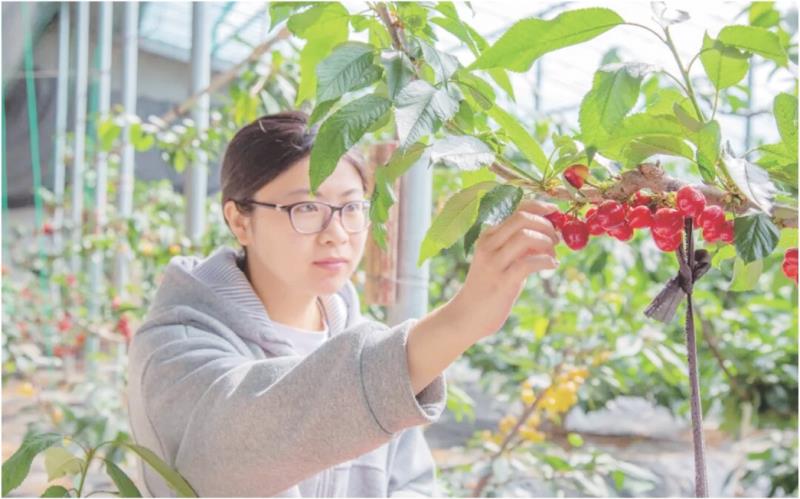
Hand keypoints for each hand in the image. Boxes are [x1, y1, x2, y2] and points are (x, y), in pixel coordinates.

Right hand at [448, 198, 560, 339]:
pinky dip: (546, 261)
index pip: (516, 209)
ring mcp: (494, 263)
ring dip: (547, 243)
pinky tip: (551, 266)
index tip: (554, 210)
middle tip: (555, 239)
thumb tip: (547, 233)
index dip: (539, 206)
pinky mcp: (502, 282)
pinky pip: (529, 263)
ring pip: (526, 237)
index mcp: (488, 236)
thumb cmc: (488, 287)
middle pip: (522, 218)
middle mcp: (488, 245)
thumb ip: (519, 246)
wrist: (466, 315)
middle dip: (546, 225)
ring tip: (552, 255)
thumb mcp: (500, 260)